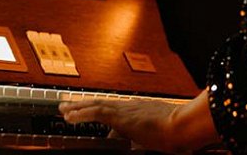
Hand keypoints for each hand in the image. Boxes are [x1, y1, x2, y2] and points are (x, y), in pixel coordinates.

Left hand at [58, 89, 220, 153]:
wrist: (182, 125)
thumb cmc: (177, 132)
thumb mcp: (157, 136)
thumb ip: (144, 139)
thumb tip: (141, 143)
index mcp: (138, 111)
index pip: (114, 110)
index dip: (99, 111)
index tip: (88, 113)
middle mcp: (130, 107)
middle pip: (101, 103)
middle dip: (83, 104)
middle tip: (67, 105)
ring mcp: (125, 110)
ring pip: (95, 105)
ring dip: (77, 107)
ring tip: (64, 109)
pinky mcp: (121, 116)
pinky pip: (96, 112)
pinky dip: (82, 113)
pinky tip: (71, 116)